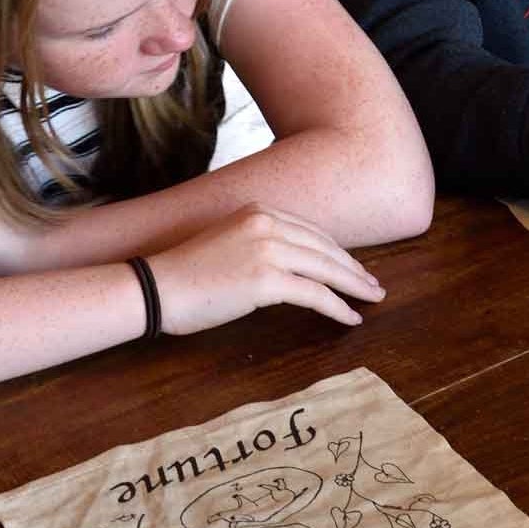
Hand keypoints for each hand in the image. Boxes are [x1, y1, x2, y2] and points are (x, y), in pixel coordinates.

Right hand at [142, 205, 384, 334]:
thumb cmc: (185, 274)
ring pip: (326, 269)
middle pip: (325, 247)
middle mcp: (267, 223)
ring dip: (354, 286)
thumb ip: (259, 244)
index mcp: (258, 211)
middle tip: (373, 284)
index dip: (337, 251)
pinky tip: (350, 316)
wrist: (155, 287)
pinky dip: (338, 307)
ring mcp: (268, 249)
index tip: (354, 266)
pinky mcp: (266, 280)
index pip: (311, 231)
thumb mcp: (228, 243)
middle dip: (353, 268)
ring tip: (371, 299)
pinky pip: (315, 294)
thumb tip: (290, 266)